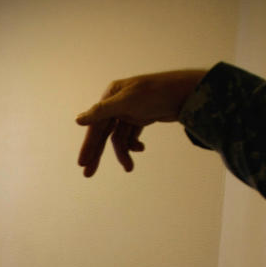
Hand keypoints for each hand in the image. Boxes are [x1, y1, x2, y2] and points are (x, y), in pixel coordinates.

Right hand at [76, 69, 206, 176]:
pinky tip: (140, 149)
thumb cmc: (156, 93)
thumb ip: (101, 112)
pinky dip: (134, 144)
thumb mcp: (126, 102)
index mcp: (111, 95)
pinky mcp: (141, 117)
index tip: (82, 163)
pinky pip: (131, 135)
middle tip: (88, 174)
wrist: (187, 93)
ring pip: (119, 137)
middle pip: (104, 133)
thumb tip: (78, 120)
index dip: (89, 145)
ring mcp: (130, 111)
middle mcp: (118, 102)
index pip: (96, 125)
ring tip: (128, 167)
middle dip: (98, 153)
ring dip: (123, 153)